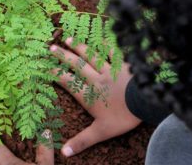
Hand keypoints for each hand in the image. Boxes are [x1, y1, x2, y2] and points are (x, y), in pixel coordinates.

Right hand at [50, 38, 141, 156]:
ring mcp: (109, 69)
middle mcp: (95, 79)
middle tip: (51, 47)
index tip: (45, 66)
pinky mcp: (122, 64)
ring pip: (91, 56)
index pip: (67, 82)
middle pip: (76, 65)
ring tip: (69, 39)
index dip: (55, 74)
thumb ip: (82, 141)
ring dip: (79, 47)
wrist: (146, 101)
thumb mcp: (101, 132)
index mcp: (89, 94)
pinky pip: (112, 52)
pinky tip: (99, 39)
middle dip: (63, 56)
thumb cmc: (123, 117)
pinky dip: (105, 45)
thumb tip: (64, 153)